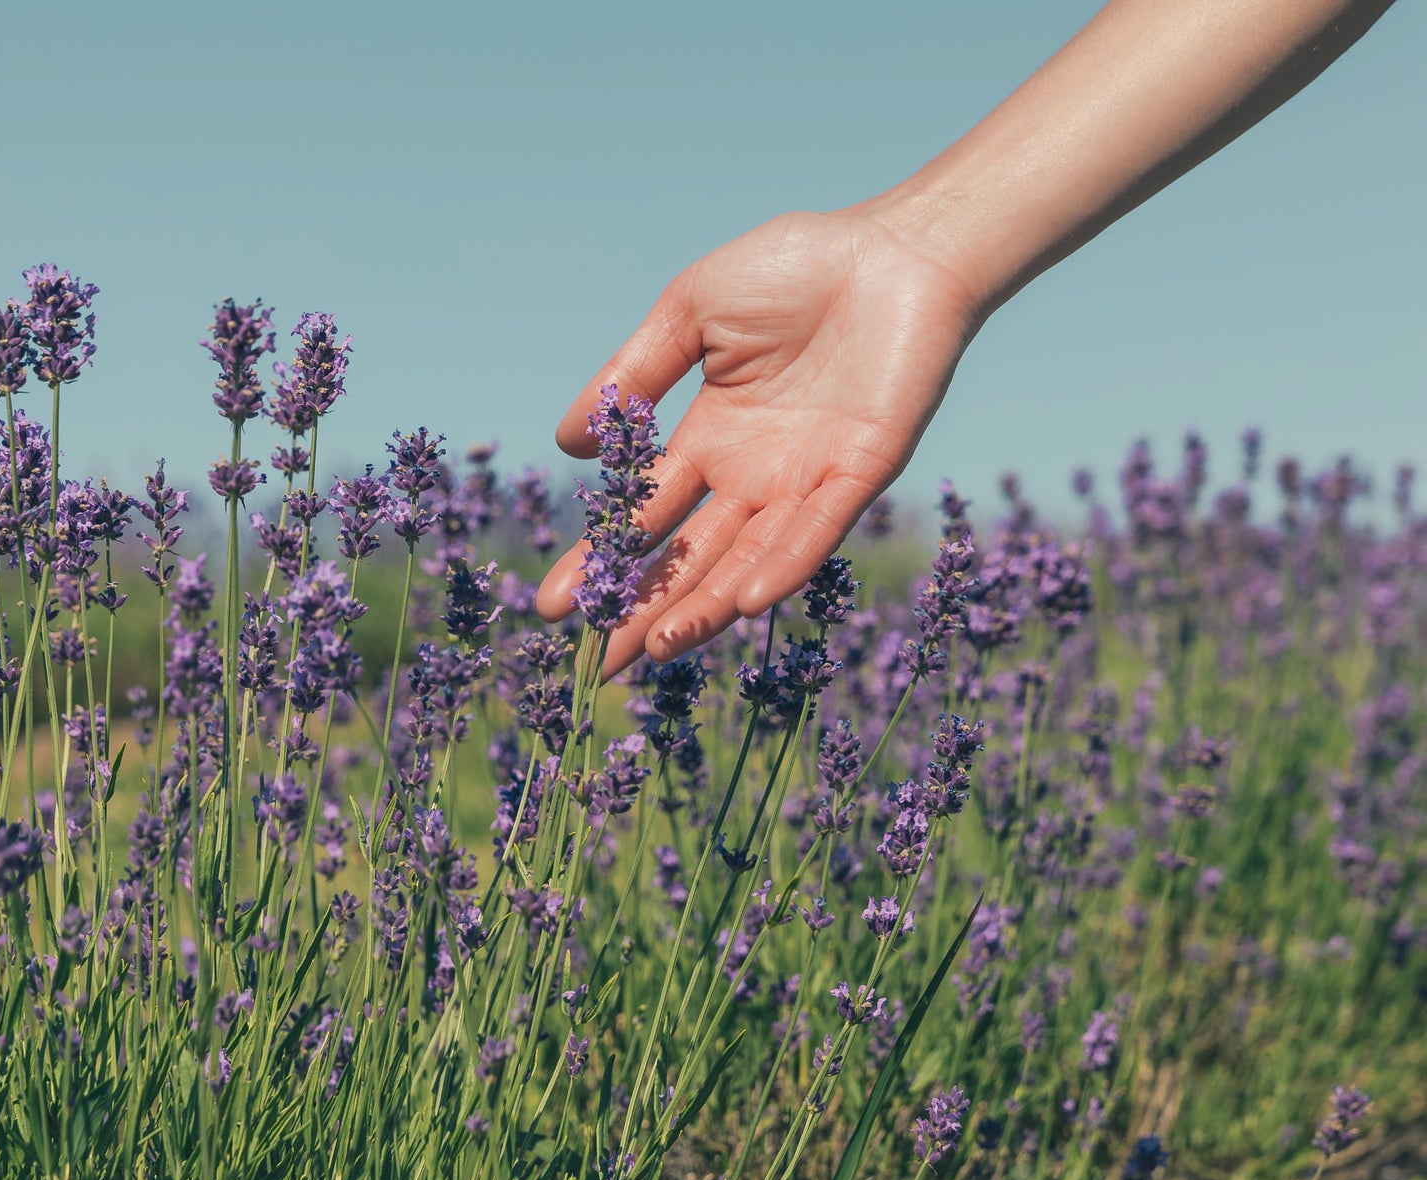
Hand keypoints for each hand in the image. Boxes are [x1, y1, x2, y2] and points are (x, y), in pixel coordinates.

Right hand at [536, 205, 985, 677]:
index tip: (553, 606)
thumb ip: (633, 375)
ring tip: (657, 647)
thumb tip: (568, 444)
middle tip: (595, 660)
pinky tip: (745, 602)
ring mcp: (808, 480)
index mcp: (711, 439)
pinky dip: (783, 565)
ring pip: (747, 560)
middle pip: (689, 557)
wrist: (896, 249)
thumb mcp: (690, 312)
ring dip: (705, 607)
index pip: (645, 516)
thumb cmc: (796, 267)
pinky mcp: (863, 473)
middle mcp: (755, 475)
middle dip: (642, 608)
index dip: (601, 561)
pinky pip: (818, 530)